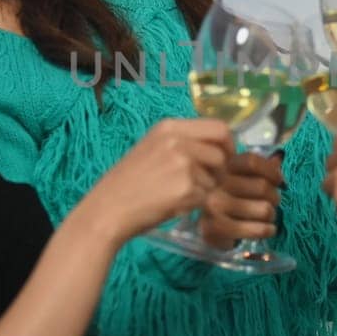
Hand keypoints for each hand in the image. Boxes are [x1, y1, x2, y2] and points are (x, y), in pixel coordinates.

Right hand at [80, 119, 233, 243]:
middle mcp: (178, 141)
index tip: (225, 157)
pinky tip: (173, 204)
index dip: (228, 144)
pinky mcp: (186, 188)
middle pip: (222, 152)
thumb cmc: (128, 182)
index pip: (219, 127)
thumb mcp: (152, 148)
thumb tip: (219, 146)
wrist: (108, 208)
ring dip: (205, 189)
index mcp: (169, 127)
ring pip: (216, 177)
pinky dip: (194, 204)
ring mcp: (183, 164)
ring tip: (178, 194)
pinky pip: (206, 197)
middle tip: (208, 181)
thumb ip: (183, 142)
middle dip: (221, 170)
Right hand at [199, 152, 281, 248]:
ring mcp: (214, 205)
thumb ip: (262, 167)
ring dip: (271, 215)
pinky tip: (268, 229)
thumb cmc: (235, 198)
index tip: (279, 181)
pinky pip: (258, 229)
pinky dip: (268, 230)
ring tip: (266, 217)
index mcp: (224, 167)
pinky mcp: (216, 228)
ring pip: (264, 209)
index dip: (271, 171)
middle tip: (272, 203)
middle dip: (274, 197)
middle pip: (262, 187)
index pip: (252, 162)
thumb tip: (279, 157)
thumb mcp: (246, 178)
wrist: (213, 228)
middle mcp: (216, 183)